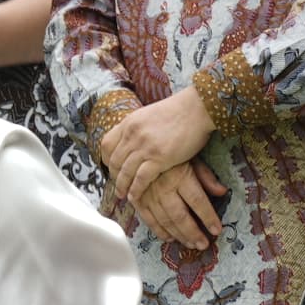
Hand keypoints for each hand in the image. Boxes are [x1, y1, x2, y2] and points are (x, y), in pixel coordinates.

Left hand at [98, 88, 214, 196]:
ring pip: (125, 172)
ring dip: (122, 186)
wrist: (198, 107)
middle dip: (114, 176)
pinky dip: (135, 190)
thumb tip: (135, 137)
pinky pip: (140, 179)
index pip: (106, 144)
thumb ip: (140, 127)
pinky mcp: (159, 157)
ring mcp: (145, 146)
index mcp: (129, 122)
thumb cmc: (180, 111)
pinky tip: (135, 197)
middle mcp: (132, 134)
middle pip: (114, 161)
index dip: (106, 159)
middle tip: (117, 185)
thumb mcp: (150, 115)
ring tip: (122, 195)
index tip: (111, 168)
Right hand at [132, 161, 226, 251]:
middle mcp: (164, 187)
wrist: (141, 148)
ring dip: (179, 235)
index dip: (208, 217)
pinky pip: (149, 219)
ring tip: (191, 244)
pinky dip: (159, 231)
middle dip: (193, 233)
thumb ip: (206, 176)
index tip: (216, 230)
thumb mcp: (192, 159)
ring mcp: (149, 195)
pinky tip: (170, 238)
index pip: (197, 200)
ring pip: (165, 221)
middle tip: (203, 244)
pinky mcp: (138, 200)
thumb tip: (222, 192)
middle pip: (180, 216)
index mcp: (180, 175)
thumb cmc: (171, 154)